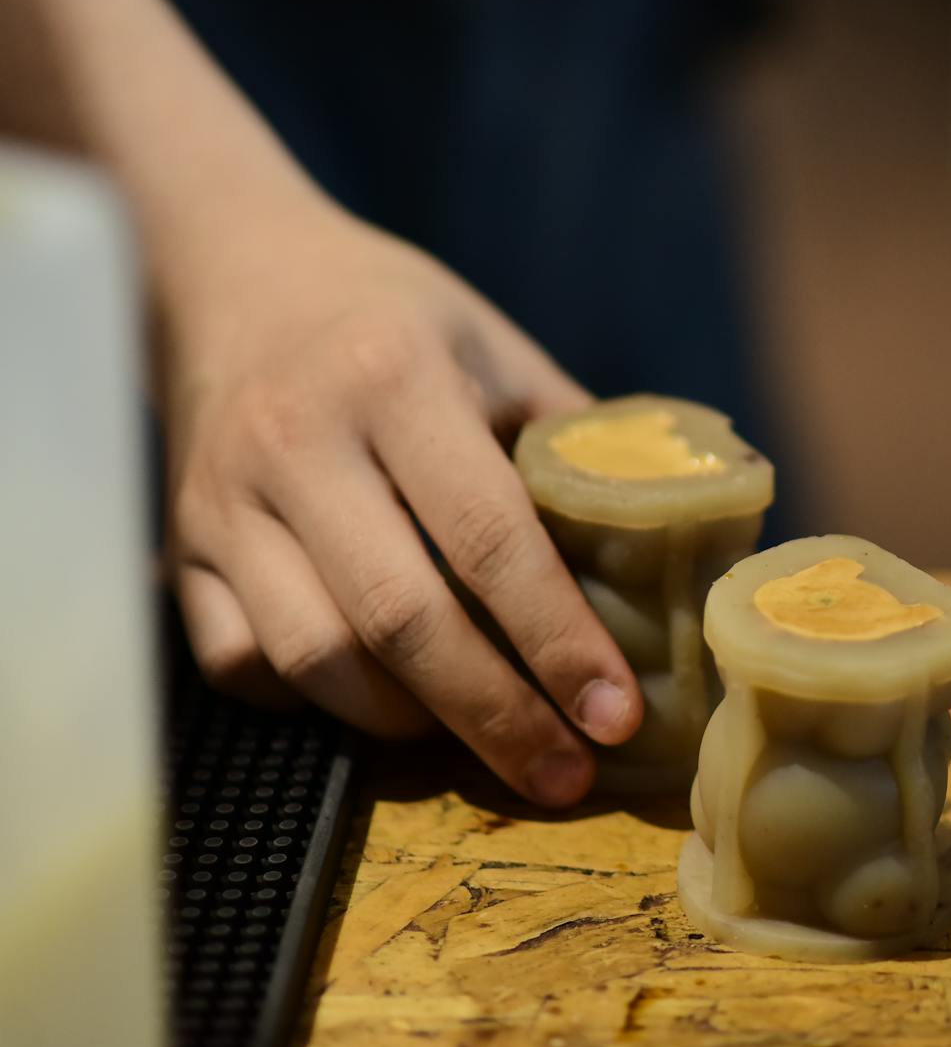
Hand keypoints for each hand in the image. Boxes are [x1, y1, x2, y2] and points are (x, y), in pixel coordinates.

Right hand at [160, 195, 641, 805]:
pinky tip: (382, 697)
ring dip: (410, 720)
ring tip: (487, 733)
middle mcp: (298, 442)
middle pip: (399, 619)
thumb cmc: (396, 320)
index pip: (489, 536)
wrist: (235, 273)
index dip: (558, 637)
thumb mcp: (498, 349)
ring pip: (314, 658)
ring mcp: (224, 501)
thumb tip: (678, 543)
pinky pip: (240, 662)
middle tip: (565, 773)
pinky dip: (316, 701)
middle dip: (494, 714)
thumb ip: (576, 445)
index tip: (615, 712)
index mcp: (398, 379)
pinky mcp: (175, 546)